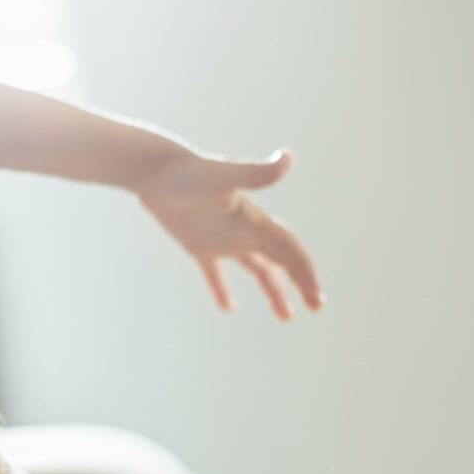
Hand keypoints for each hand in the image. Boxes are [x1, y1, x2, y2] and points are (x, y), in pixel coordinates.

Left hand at [136, 149, 322, 319]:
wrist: (155, 169)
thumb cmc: (189, 173)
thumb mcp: (225, 177)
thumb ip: (257, 174)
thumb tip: (289, 157)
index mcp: (254, 221)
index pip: (288, 250)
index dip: (305, 272)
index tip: (317, 296)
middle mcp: (243, 230)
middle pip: (281, 261)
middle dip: (301, 283)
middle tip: (317, 307)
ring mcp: (221, 238)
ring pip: (257, 268)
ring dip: (274, 290)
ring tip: (287, 316)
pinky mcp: (197, 244)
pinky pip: (215, 272)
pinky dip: (222, 289)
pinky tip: (228, 308)